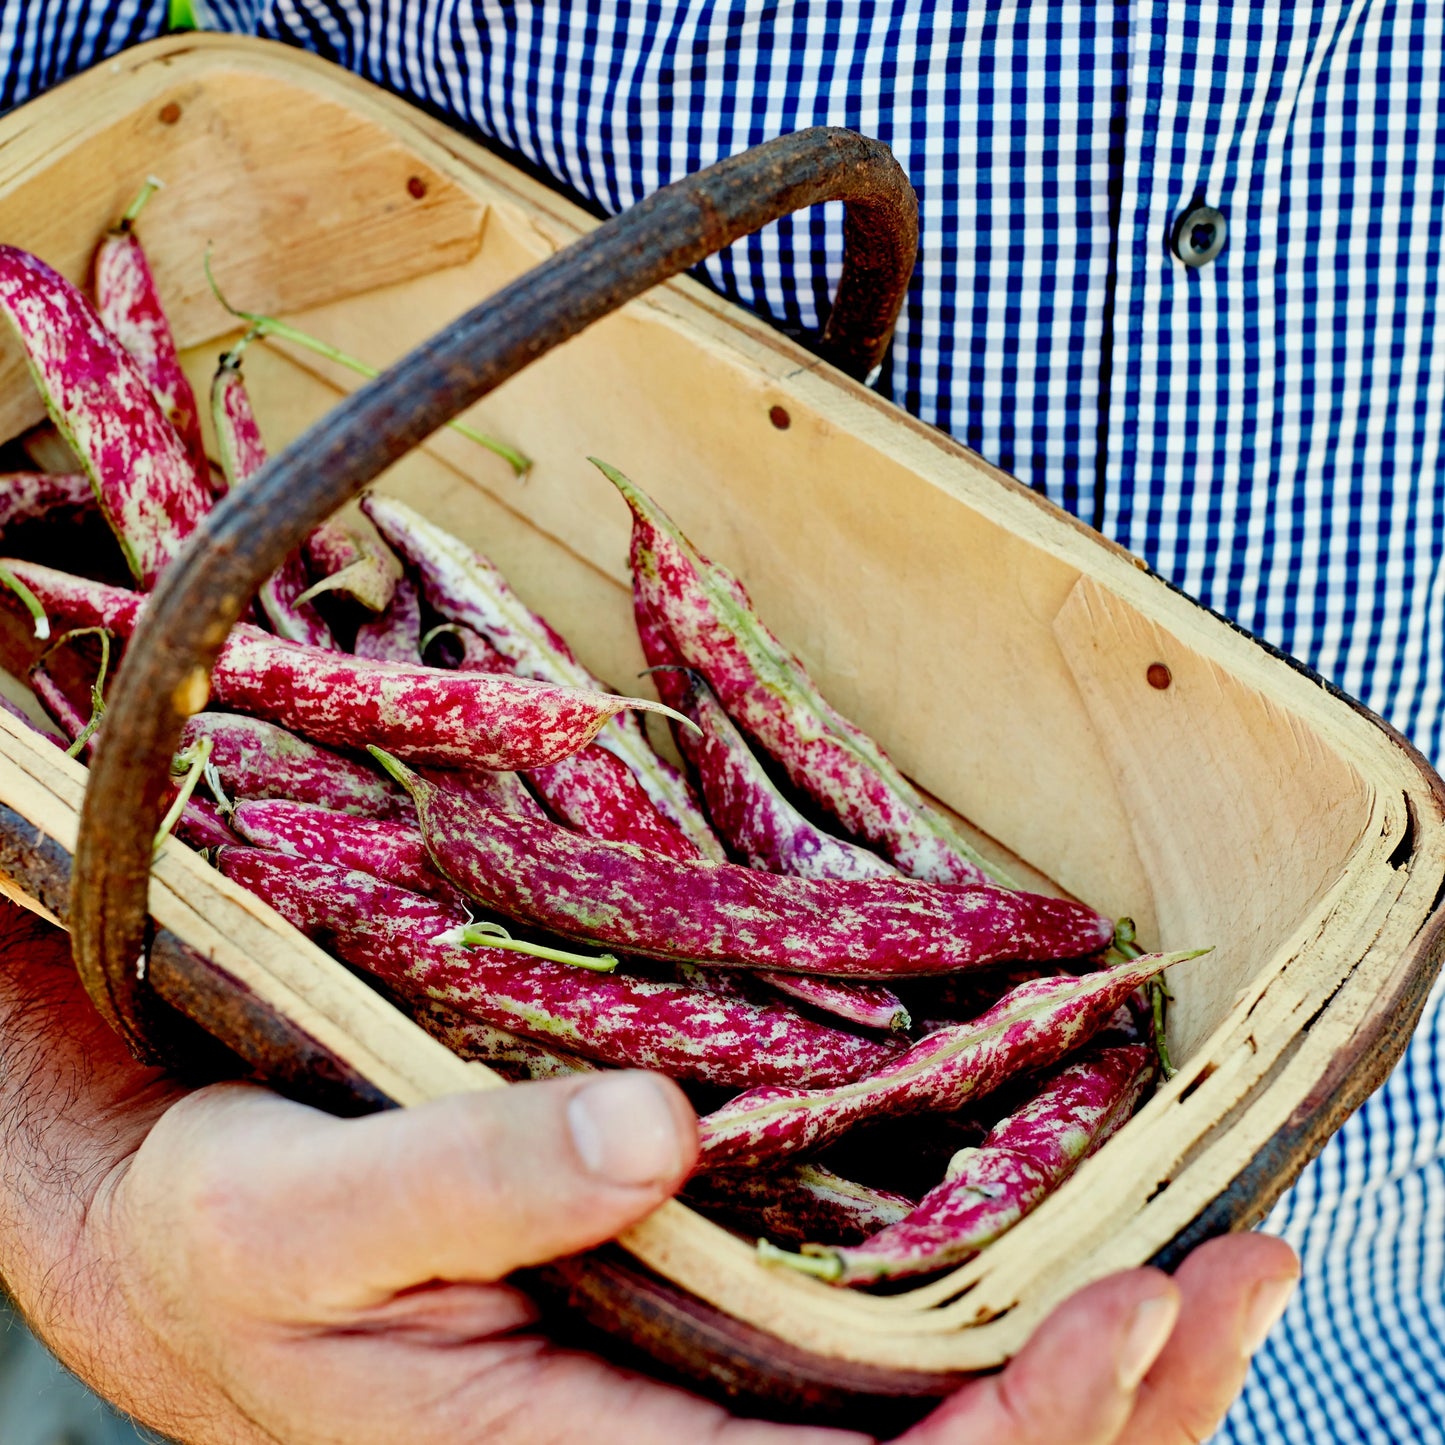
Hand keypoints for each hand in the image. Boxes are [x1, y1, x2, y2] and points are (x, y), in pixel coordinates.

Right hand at [0, 904, 1297, 1444]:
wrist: (201, 1244)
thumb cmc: (234, 1232)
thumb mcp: (307, 1207)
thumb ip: (463, 1183)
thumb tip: (655, 1136)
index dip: (1012, 1433)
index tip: (1126, 1306)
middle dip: (1109, 1412)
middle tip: (1243, 1274)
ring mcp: (688, 1406)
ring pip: (931, 1441)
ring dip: (1091, 1375)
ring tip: (1222, 1274)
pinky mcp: (692, 1338)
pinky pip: (882, 1368)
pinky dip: (1002, 1322)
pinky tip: (1078, 1253)